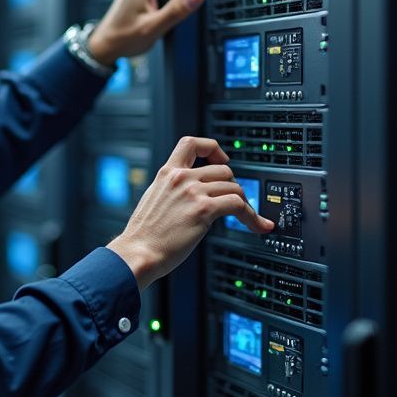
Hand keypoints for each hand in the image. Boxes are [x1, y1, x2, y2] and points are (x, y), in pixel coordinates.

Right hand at [106, 136, 274, 290]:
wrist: (138, 253)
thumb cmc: (144, 236)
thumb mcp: (153, 200)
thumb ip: (172, 191)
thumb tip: (193, 197)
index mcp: (167, 173)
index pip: (192, 143)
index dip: (212, 148)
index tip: (222, 159)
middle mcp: (181, 178)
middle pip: (223, 170)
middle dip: (232, 187)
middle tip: (233, 204)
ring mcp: (193, 192)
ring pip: (234, 187)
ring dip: (245, 204)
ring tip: (248, 219)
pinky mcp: (204, 209)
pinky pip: (238, 205)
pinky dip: (253, 216)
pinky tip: (258, 226)